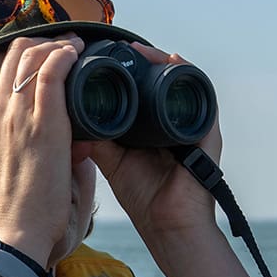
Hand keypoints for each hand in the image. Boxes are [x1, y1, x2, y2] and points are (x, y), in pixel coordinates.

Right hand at [0, 34, 85, 267]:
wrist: (13, 229)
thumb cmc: (19, 208)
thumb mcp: (13, 165)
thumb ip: (35, 145)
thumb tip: (77, 141)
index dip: (23, 54)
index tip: (46, 55)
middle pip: (13, 52)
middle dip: (42, 41)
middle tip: (67, 46)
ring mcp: (16, 112)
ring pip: (31, 53)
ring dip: (58, 43)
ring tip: (78, 47)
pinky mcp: (42, 121)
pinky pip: (52, 69)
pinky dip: (67, 54)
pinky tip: (80, 54)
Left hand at [89, 42, 222, 240]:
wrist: (169, 227)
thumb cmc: (145, 199)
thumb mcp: (112, 161)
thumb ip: (96, 138)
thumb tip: (68, 115)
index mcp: (153, 127)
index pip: (143, 90)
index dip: (129, 72)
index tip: (108, 58)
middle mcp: (174, 121)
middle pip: (163, 80)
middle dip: (145, 61)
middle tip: (124, 48)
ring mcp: (193, 124)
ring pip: (181, 81)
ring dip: (163, 62)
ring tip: (142, 51)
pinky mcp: (208, 132)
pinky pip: (202, 95)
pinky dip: (188, 76)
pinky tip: (172, 62)